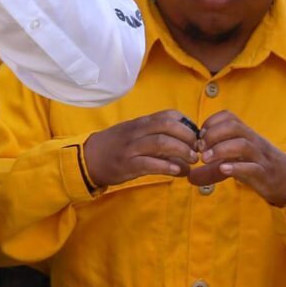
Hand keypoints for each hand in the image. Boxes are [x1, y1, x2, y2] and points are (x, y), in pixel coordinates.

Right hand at [77, 109, 201, 188]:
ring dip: (181, 151)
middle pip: (167, 126)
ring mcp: (131, 148)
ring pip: (161, 143)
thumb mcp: (134, 134)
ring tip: (192, 160)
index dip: (187, 124)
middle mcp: (137, 131)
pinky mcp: (127, 165)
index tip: (196, 136)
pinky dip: (167, 166)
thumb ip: (156, 135)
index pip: (168, 115)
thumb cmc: (115, 147)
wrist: (87, 159)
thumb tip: (186, 144)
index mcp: (141, 122)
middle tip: (198, 149)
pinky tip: (178, 171)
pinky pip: (150, 163)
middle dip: (188, 136)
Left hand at [189, 110, 285, 204]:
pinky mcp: (264, 173)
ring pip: (242, 144)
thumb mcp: (232, 164)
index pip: (228, 116)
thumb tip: (189, 176)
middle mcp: (252, 141)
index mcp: (245, 134)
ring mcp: (259, 157)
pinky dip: (236, 167)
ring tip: (205, 159)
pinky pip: (252, 167)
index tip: (199, 137)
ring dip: (220, 150)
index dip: (210, 123)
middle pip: (234, 127)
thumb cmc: (255, 166)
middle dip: (212, 135)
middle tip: (199, 149)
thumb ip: (211, 170)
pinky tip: (223, 169)